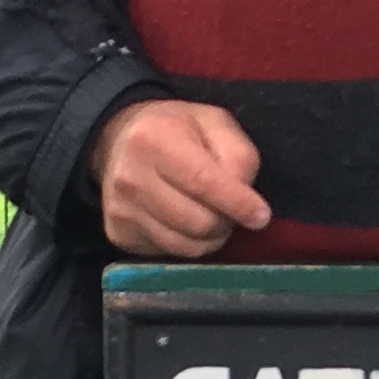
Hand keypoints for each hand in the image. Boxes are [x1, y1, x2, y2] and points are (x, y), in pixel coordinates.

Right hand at [95, 97, 269, 256]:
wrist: (118, 142)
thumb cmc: (176, 131)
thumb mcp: (214, 123)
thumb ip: (238, 156)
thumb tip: (247, 202)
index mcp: (153, 139)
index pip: (203, 182)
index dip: (237, 203)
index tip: (261, 216)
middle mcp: (131, 177)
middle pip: (198, 222)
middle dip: (226, 221)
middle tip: (230, 208)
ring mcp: (121, 210)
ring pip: (187, 246)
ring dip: (210, 237)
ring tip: (211, 214)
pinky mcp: (120, 234)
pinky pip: (170, 254)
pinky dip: (189, 244)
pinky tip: (186, 223)